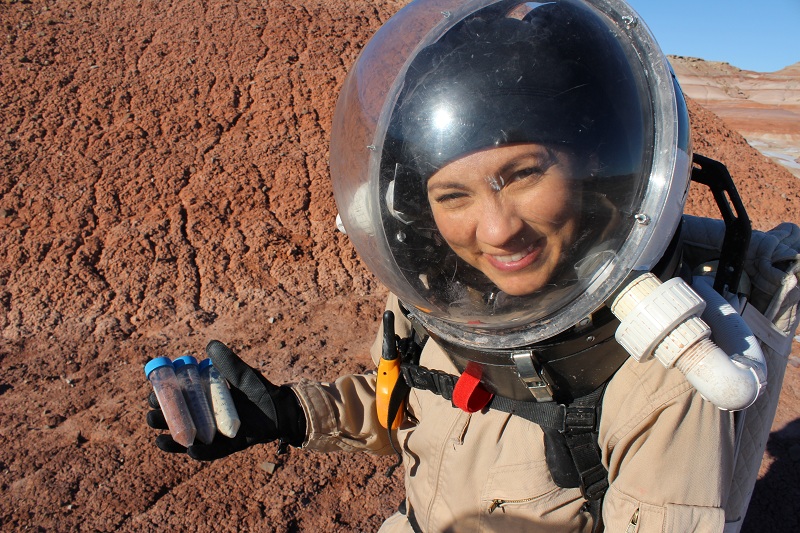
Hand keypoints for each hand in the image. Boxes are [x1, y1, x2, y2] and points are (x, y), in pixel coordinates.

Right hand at [146, 340, 305, 460]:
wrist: (281, 408)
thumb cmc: (258, 390)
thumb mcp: (241, 374)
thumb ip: (227, 362)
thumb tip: (210, 344)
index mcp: (203, 401)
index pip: (178, 400)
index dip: (163, 398)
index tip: (152, 393)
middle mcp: (206, 420)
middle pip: (179, 421)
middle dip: (163, 420)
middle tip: (151, 415)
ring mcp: (216, 435)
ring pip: (190, 440)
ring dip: (174, 441)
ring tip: (160, 439)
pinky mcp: (230, 447)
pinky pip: (213, 453)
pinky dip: (202, 452)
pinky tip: (190, 450)